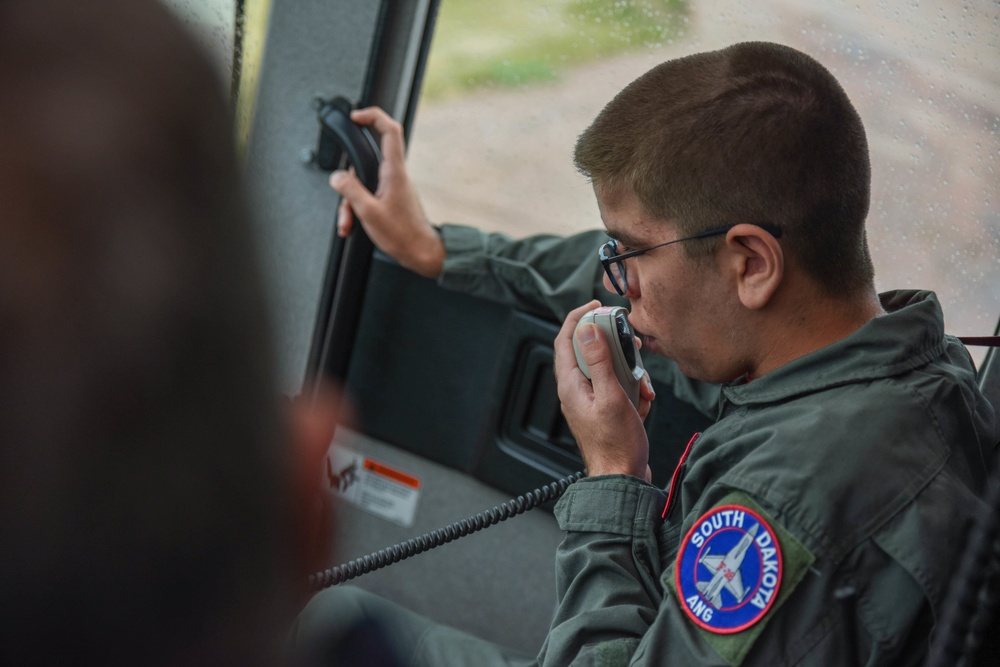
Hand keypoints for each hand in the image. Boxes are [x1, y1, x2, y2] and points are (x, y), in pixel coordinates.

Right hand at [328, 106, 444, 278]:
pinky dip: (358, 209)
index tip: (356, 116)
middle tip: (343, 198)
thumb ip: (350, 191)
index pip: (389, 130)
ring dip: (351, 202)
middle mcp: (396, 175)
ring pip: (364, 183)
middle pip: (366, 161)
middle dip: (348, 180)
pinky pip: (369, 195)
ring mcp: (393, 187)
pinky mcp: (391, 198)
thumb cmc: (403, 236)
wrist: (421, 253)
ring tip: (349, 221)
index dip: (373, 116)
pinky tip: (353, 224)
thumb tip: (337, 177)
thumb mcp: (369, 212)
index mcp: (394, 172)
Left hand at [554, 301, 655, 480]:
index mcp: (571, 385)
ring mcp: (591, 401)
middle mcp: (577, 391)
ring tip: (641, 388)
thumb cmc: (616, 445)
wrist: (623, 479)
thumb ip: (599, 361)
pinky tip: (641, 404)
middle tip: (632, 347)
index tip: (596, 306)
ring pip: (609, 371)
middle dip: (615, 348)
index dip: (579, 318)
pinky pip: (619, 389)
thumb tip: (588, 328)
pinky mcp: (605, 411)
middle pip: (591, 352)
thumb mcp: (611, 396)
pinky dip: (633, 392)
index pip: (565, 339)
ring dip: (630, 374)